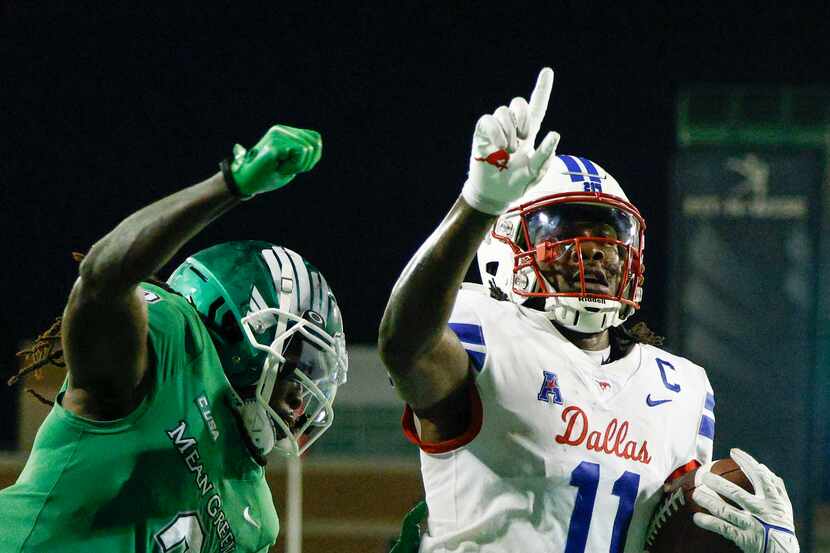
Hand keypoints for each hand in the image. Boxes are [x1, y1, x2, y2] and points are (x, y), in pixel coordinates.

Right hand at [229, 124, 321, 197]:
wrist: (246, 182)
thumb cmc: (270, 174)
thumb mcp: (292, 162)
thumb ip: (305, 152)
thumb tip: (317, 143)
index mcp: (286, 131)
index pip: (315, 139)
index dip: (312, 157)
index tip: (294, 165)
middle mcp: (281, 129)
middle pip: (314, 145)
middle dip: (305, 163)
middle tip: (285, 167)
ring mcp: (277, 135)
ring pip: (307, 150)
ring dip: (297, 166)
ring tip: (280, 167)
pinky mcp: (274, 144)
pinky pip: (299, 155)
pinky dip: (291, 167)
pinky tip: (277, 168)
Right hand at [461, 67, 560, 214]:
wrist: (493, 195)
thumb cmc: (515, 184)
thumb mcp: (536, 174)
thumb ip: (546, 156)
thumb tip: (554, 134)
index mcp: (528, 133)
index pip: (537, 107)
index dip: (542, 89)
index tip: (547, 71)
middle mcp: (512, 127)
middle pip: (518, 102)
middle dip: (522, 116)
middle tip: (523, 137)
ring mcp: (495, 129)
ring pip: (503, 111)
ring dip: (509, 132)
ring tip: (508, 151)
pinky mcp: (481, 133)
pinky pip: (488, 120)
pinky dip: (496, 133)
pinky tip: (499, 148)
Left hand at [692, 448, 798, 552]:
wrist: (783, 552)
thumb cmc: (782, 526)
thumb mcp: (784, 506)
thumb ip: (776, 487)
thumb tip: (762, 466)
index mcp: (773, 500)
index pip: (760, 477)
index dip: (747, 462)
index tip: (733, 452)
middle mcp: (762, 511)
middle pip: (738, 494)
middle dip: (719, 484)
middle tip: (704, 476)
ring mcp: (753, 525)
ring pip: (727, 511)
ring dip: (710, 502)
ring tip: (696, 494)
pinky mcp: (745, 538)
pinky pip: (724, 529)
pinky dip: (710, 523)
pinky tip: (696, 517)